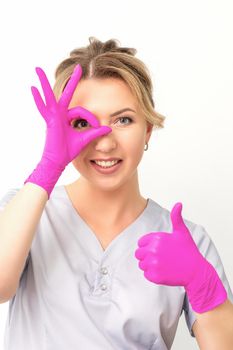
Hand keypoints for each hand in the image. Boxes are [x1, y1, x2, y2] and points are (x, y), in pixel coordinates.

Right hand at [24, 64, 111, 197]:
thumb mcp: (86, 138)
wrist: (59, 160)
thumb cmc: (69, 150)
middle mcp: (61, 114)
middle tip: (79, 66)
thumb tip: (109, 129)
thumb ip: (96, 132)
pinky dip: (37, 99)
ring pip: (50, 96)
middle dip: (73, 80)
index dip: (91, 118)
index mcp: (69, 117)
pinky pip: (42, 108)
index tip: (97, 126)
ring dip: (44, 82)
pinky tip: (33, 88)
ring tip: (37, 68)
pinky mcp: (49, 121)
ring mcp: (54, 116)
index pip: (83, 111)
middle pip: (67, 94)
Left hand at [135, 203, 226, 312]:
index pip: (141, 243)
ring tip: (163, 264)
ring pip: (142, 264)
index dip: (149, 246)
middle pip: (138, 254)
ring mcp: (153, 264)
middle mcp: (153, 250)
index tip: (160, 249)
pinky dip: (153, 275)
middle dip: (147, 256)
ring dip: (150, 265)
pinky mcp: (155, 276)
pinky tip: (164, 272)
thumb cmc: (188, 251)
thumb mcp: (182, 232)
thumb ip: (176, 217)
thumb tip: (178, 204)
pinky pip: (146, 274)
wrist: (196, 271)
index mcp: (157, 238)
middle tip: (161, 258)